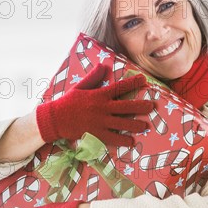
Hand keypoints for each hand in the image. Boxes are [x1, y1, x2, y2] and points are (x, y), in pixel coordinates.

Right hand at [36, 64, 153, 147]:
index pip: (119, 87)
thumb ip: (93, 77)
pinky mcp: (96, 134)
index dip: (133, 83)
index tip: (144, 80)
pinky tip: (131, 141)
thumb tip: (103, 65)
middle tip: (151, 106)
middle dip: (140, 106)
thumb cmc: (68, 102)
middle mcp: (102, 108)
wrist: (55, 119)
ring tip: (145, 126)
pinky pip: (112, 138)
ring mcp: (100, 122)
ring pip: (122, 123)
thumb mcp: (80, 87)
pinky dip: (122, 140)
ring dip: (135, 125)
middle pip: (126, 106)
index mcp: (99, 95)